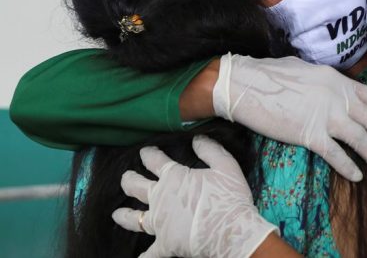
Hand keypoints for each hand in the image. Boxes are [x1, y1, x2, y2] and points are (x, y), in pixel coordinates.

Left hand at [112, 135, 276, 257]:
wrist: (231, 230)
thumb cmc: (229, 197)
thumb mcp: (226, 166)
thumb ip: (210, 151)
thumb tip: (196, 139)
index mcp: (173, 177)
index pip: (155, 161)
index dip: (149, 154)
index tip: (145, 151)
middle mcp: (160, 199)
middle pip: (137, 187)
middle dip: (129, 180)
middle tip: (126, 177)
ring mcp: (159, 223)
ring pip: (135, 219)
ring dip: (124, 215)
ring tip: (116, 214)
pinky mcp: (164, 244)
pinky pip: (150, 254)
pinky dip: (143, 257)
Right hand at [213, 53, 366, 181]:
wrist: (243, 84)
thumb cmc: (270, 75)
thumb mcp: (307, 71)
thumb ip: (327, 82)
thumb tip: (337, 91)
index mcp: (337, 80)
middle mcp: (337, 97)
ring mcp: (324, 115)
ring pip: (361, 139)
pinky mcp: (308, 134)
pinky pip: (335, 154)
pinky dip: (348, 166)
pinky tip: (357, 176)